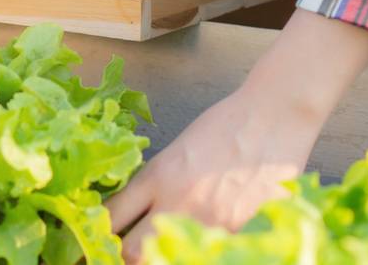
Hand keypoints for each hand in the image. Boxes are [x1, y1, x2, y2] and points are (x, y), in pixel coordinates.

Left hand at [106, 10, 367, 262]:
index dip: (96, 234)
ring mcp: (211, 223)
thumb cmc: (226, 126)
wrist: (273, 116)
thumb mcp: (176, 151)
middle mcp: (178, 204)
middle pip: (131, 251)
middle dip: (124, 256)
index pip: (110, 218)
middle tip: (126, 252)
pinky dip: (198, 254)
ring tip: (162, 249)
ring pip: (167, 259)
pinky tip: (198, 249)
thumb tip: (132, 214)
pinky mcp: (241, 234)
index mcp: (156, 177)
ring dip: (160, 256)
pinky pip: (208, 254)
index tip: (93, 239)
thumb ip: (153, 185)